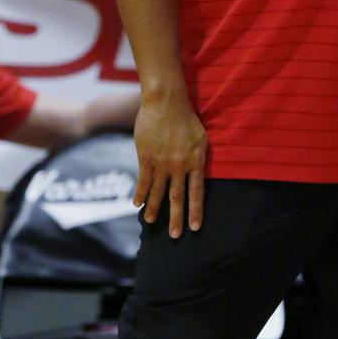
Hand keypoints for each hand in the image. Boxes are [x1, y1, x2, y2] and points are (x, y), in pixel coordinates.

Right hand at [132, 90, 206, 238]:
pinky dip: (140, 193)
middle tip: (174, 236)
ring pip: (158, 191)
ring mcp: (162, 162)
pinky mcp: (146, 157)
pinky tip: (136, 204)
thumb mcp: (201, 138)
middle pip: (177, 197)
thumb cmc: (186, 117)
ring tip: (150, 222)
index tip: (194, 228)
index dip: (195, 211)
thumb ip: (198, 157)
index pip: (197, 192)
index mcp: (195, 162)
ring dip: (154, 209)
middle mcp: (179, 166)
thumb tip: (199, 172)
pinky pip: (143, 179)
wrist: (166, 102)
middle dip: (175, 218)